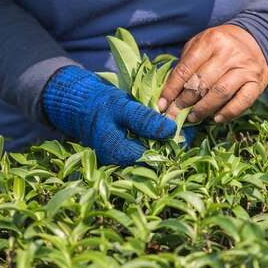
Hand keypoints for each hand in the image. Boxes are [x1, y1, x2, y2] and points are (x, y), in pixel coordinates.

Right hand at [42, 66, 182, 166]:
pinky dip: (157, 143)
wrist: (82, 106)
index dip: (172, 145)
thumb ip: (145, 119)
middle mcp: (121, 164)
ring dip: (165, 145)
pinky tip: (164, 131)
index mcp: (118, 153)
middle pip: (155, 161)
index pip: (155, 157)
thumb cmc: (101, 104)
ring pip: (152, 158)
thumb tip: (172, 130)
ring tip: (177, 129)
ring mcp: (122, 162)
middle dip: (171, 146)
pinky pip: (146, 153)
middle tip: (185, 129)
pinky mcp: (125, 156)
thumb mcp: (122, 106)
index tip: (184, 129)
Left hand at [158, 25, 267, 123]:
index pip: (186, 68)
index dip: (171, 89)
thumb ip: (186, 64)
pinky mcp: (257, 82)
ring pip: (220, 92)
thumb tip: (170, 94)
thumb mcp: (201, 44)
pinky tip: (216, 119)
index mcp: (211, 40)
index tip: (161, 105)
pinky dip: (228, 113)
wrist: (258, 42)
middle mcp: (229, 53)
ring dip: (203, 109)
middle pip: (201, 82)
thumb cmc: (221, 47)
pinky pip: (242, 101)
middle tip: (173, 115)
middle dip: (184, 102)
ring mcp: (245, 68)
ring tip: (192, 118)